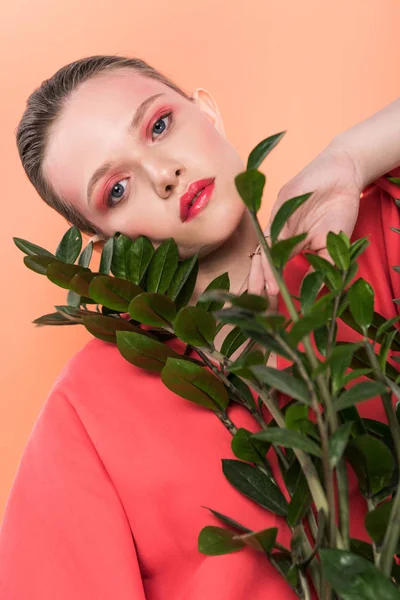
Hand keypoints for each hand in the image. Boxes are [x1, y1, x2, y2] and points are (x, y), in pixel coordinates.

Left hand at [243, 142, 363, 300]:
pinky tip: (272, 265)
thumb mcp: (332, 245)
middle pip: (262, 263)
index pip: (274, 270)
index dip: (270, 287)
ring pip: (264, 250)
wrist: (342, 176)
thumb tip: (315, 292)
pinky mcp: (279, 208)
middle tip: (256, 305)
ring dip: (263, 272)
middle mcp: (279, 235)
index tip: (270, 307)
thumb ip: (323, 266)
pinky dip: (272, 250)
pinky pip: (273, 232)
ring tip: (265, 291)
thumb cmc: (337, 210)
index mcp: (289, 246)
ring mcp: (278, 222)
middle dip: (258, 284)